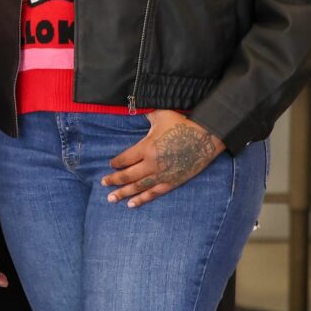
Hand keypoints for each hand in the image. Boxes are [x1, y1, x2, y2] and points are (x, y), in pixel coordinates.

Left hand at [104, 110, 222, 207]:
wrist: (207, 136)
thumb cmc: (182, 124)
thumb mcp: (160, 115)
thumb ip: (145, 114)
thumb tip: (134, 106)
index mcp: (146, 148)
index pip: (124, 159)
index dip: (116, 163)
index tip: (111, 165)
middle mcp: (151, 164)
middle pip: (127, 176)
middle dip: (113, 180)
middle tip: (103, 183)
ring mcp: (162, 175)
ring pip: (138, 187)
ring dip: (123, 193)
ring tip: (111, 199)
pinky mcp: (173, 182)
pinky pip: (154, 193)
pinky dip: (142, 199)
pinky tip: (132, 204)